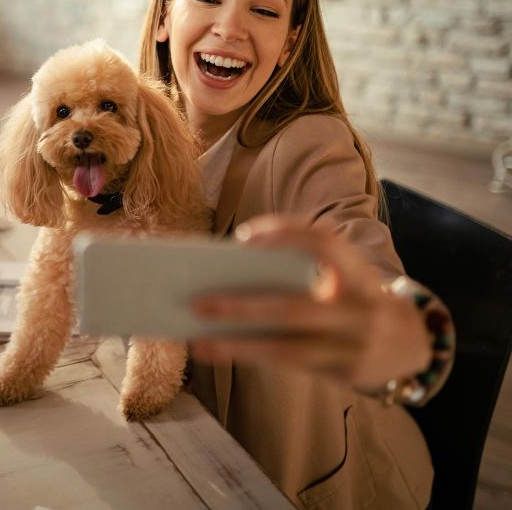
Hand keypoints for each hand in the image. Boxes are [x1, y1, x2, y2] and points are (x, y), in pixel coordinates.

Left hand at [189, 216, 431, 392]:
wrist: (410, 342)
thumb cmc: (353, 297)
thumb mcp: (343, 275)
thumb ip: (299, 268)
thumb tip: (225, 272)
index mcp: (357, 271)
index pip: (325, 245)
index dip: (288, 236)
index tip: (245, 236)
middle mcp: (360, 308)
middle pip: (294, 308)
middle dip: (243, 306)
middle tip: (197, 301)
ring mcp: (354, 344)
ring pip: (286, 347)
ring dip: (236, 343)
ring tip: (196, 337)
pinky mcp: (345, 371)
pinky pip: (289, 364)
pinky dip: (249, 355)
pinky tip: (214, 350)